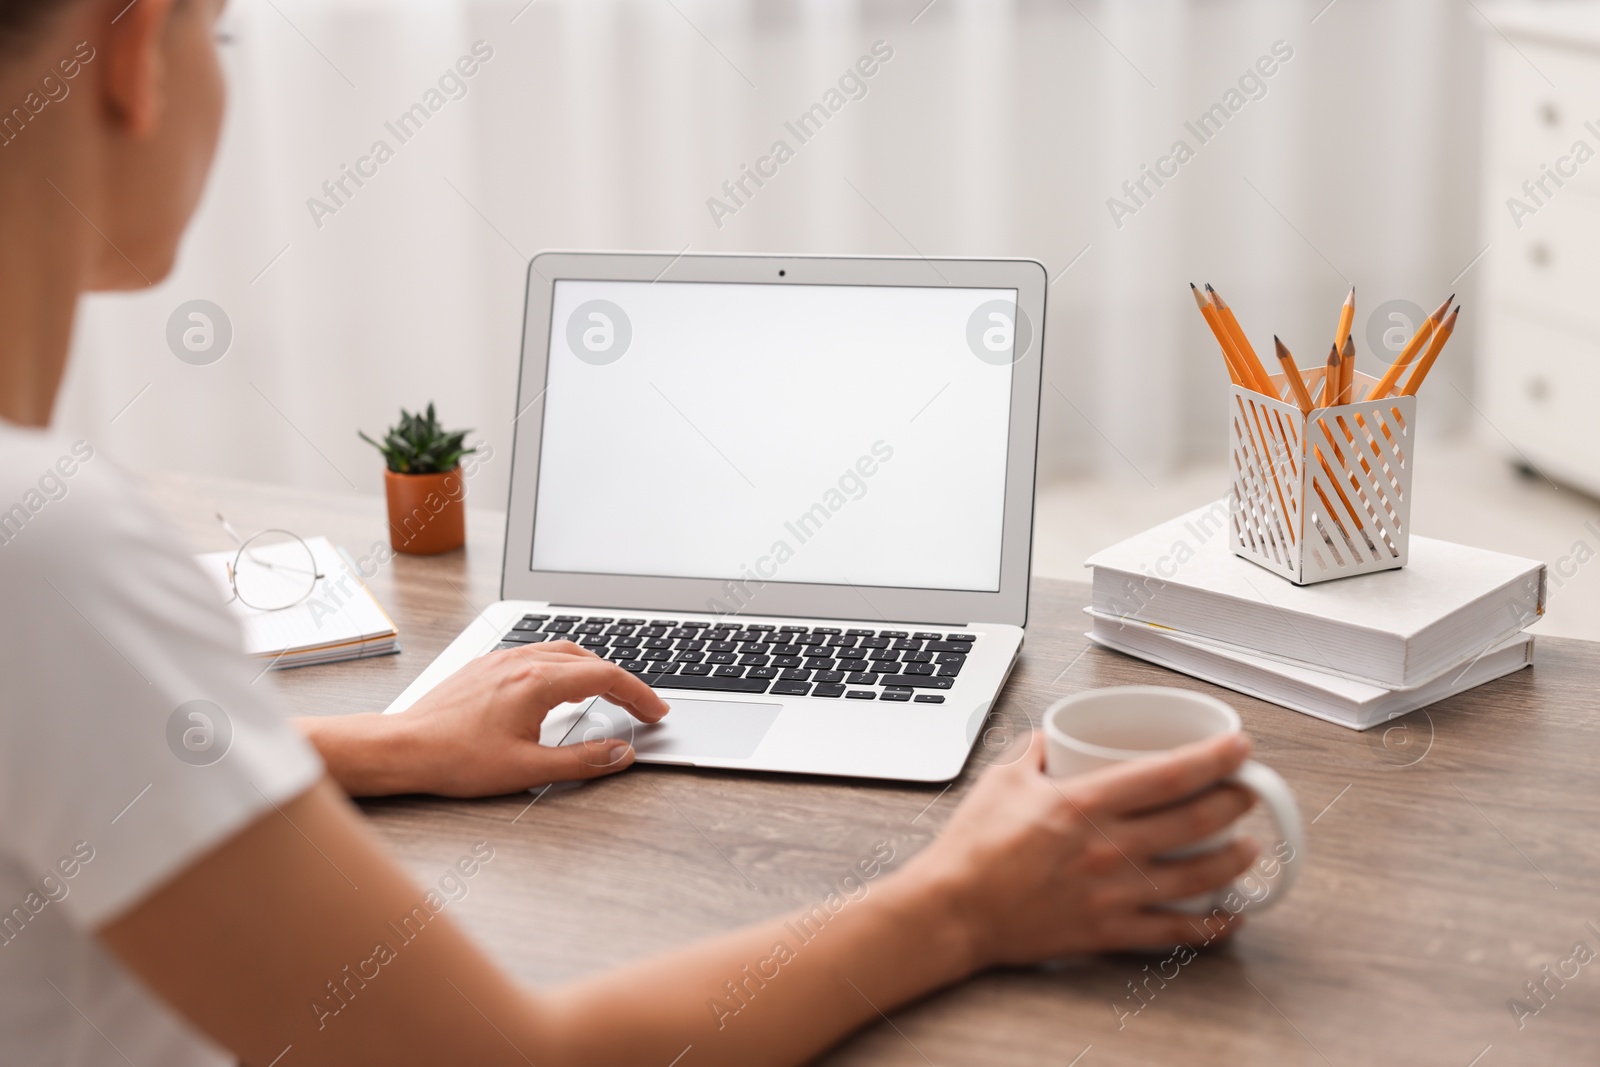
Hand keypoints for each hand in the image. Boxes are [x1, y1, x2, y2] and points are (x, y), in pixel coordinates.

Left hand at [301, 642, 669, 796]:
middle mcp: (522, 661)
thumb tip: (621, 753)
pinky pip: (537, 653)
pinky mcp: (486, 666)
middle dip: (621, 681)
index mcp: (538, 682)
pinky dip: (564, 666)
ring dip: (593, 669)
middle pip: (589, 658)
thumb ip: (582, 761)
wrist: (403, 748)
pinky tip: (561, 686)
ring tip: (610, 692)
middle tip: (641, 706)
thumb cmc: (456, 760)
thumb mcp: (528, 769)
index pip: (606, 676)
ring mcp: (502, 659)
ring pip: (563, 651)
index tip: (655, 713)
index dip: (639, 694)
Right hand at [903, 730, 1258, 967]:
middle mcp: (1106, 848)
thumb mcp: (1002, 781)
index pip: (1166, 775)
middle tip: (1248, 792)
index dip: (1213, 758)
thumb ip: (1034, 753)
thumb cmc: (971, 847)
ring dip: (1234, 860)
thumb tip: (1052, 737)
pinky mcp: (1106, 931)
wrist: (951, 909)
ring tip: (1250, 847)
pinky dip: (1209, 926)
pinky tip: (1230, 916)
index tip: (1239, 747)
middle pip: (1194, 821)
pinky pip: (1172, 932)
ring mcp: (1111, 893)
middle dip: (1235, 803)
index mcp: (1083, 804)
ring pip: (1196, 877)